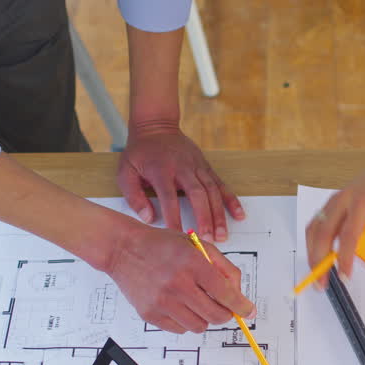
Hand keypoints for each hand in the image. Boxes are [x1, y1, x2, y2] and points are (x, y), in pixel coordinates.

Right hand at [104, 223, 254, 333]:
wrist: (123, 249)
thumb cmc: (161, 245)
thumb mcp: (196, 246)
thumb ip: (222, 267)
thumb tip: (238, 293)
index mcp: (192, 264)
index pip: (225, 293)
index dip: (241, 305)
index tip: (248, 311)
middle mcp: (177, 284)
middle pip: (215, 315)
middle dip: (225, 313)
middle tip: (222, 307)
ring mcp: (162, 302)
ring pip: (199, 326)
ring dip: (204, 318)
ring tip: (196, 302)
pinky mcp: (149, 314)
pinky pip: (180, 329)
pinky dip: (185, 321)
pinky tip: (179, 305)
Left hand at [117, 126, 244, 241]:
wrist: (156, 126)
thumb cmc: (140, 152)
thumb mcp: (125, 171)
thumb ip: (134, 196)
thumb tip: (148, 218)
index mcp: (161, 170)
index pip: (169, 196)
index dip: (174, 216)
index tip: (177, 235)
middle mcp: (182, 168)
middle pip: (197, 194)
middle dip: (204, 218)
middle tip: (207, 239)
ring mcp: (197, 166)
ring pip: (212, 191)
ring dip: (219, 214)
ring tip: (222, 235)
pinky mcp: (206, 166)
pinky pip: (221, 184)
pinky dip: (231, 200)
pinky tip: (239, 215)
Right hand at [305, 164, 364, 287]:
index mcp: (361, 201)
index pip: (349, 234)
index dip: (345, 257)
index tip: (344, 276)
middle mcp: (342, 201)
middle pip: (322, 233)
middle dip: (318, 261)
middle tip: (322, 284)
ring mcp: (333, 203)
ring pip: (313, 230)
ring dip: (312, 254)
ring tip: (318, 276)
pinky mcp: (330, 206)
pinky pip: (315, 226)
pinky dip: (312, 245)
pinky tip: (318, 259)